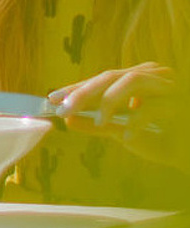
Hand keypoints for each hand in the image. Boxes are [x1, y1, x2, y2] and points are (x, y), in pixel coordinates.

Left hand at [49, 63, 187, 166]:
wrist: (185, 151)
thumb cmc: (157, 138)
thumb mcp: (121, 132)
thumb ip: (98, 125)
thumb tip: (69, 120)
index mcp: (138, 78)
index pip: (101, 79)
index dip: (76, 88)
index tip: (52, 99)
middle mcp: (153, 76)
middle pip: (112, 76)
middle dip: (85, 93)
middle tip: (64, 110)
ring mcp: (168, 86)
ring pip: (132, 81)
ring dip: (110, 101)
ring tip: (101, 123)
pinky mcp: (180, 103)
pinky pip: (154, 107)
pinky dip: (137, 122)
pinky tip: (127, 138)